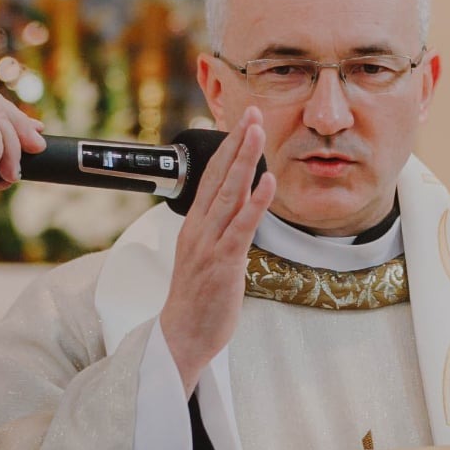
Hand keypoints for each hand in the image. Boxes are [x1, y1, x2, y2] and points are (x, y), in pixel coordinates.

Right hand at [160, 108, 274, 394]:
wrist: (181, 337)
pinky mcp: (224, 263)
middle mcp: (199, 229)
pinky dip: (256, 202)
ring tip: (258, 132)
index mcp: (194, 226)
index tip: (238, 122)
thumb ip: (217, 232)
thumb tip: (235, 213)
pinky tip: (268, 181)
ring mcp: (210, 245)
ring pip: (229, 194)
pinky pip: (242, 227)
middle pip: (218, 176)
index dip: (225, 149)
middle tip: (250, 112)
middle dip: (235, 142)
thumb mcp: (203, 258)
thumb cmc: (195, 301)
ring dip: (245, 160)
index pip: (209, 178)